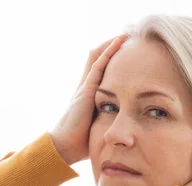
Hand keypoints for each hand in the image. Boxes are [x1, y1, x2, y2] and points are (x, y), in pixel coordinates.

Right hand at [50, 34, 129, 165]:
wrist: (64, 146)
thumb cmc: (80, 143)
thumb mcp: (98, 128)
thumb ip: (108, 122)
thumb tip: (125, 129)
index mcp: (87, 95)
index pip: (98, 70)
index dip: (110, 57)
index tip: (126, 50)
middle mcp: (84, 86)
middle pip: (96, 58)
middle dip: (111, 46)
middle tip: (128, 37)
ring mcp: (84, 86)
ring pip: (98, 56)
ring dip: (112, 43)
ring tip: (126, 33)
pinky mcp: (86, 89)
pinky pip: (99, 64)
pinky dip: (110, 51)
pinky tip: (120, 41)